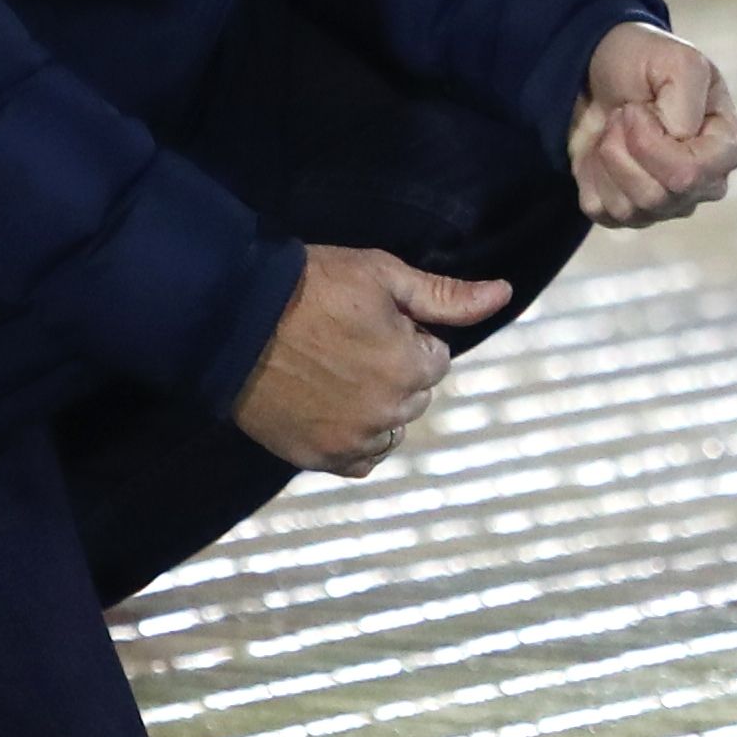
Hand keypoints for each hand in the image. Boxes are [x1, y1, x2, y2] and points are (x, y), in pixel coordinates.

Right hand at [235, 246, 511, 474]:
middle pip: (414, 396)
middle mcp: (388, 414)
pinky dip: (353, 440)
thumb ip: (447, 296)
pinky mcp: (318, 458)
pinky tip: (328, 409)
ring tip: (331, 373)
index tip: (366, 321)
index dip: (404, 336)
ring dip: (374, 408)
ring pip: (389, 429)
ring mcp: (351, 440)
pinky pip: (360, 460)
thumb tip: (504, 294)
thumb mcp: (383, 277)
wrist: (233, 320)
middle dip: (392, 371)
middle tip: (343, 343)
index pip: (434, 359)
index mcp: (411, 369)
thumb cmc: (310, 287)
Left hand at [571, 24, 736, 228]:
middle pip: (659, 196)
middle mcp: (704, 184)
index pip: (690, 174)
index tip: (637, 108)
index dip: (651, 142)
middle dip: (625, 149)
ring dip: (608, 159)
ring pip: (630, 208)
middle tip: (622, 113)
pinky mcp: (631, 213)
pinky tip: (601, 151)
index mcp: (727, 148)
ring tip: (613, 128)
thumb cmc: (645, 62)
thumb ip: (686, 99)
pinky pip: (604, 213)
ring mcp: (669, 204)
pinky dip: (591, 178)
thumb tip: (677, 141)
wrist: (596, 69)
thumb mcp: (676, 60)